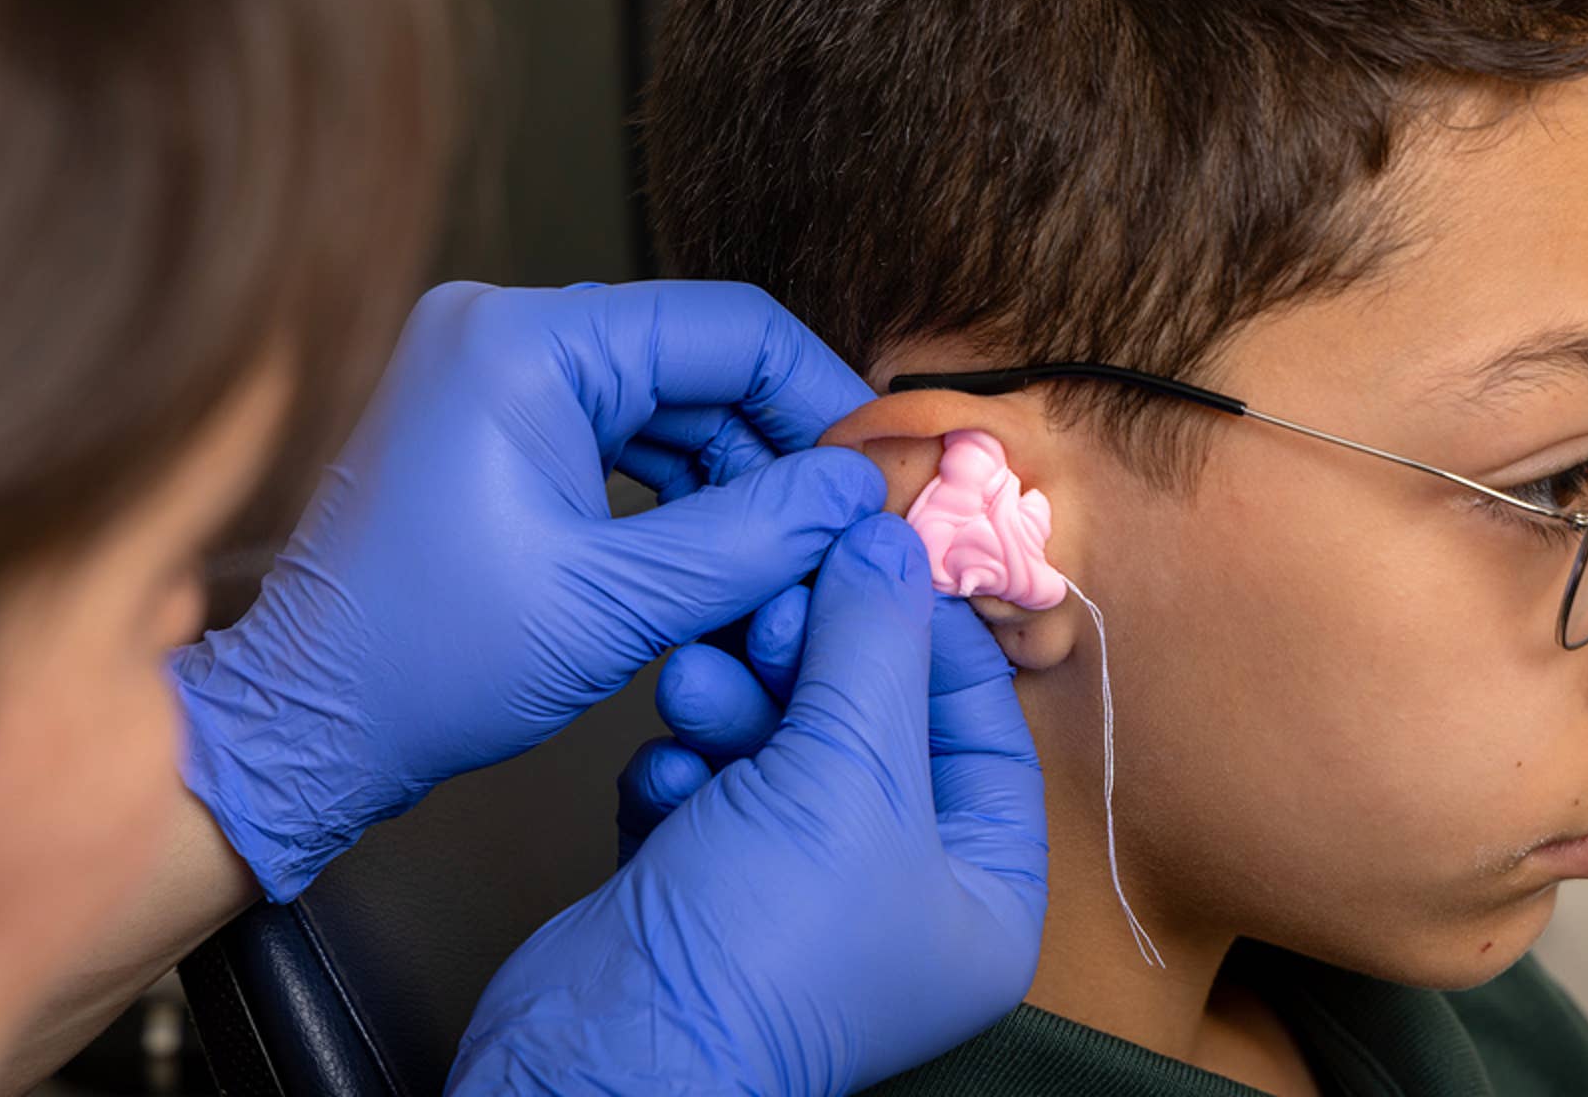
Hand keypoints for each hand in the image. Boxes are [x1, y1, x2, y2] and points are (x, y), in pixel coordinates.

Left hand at [172, 280, 880, 899]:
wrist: (307, 724)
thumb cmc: (426, 666)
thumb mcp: (617, 604)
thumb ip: (756, 536)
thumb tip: (860, 493)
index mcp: (522, 343)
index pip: (728, 328)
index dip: (823, 399)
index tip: (880, 472)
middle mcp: (504, 330)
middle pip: (702, 361)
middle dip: (782, 448)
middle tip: (847, 527)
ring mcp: (494, 374)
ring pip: (670, 403)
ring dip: (738, 477)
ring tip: (791, 555)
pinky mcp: (497, 424)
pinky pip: (624, 435)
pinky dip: (682, 492)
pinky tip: (727, 552)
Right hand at [447, 516, 1048, 1094]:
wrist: (607, 1052)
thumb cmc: (764, 947)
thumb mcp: (848, 770)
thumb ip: (874, 641)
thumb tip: (889, 540)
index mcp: (978, 892)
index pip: (980, 727)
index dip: (927, 636)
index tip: (871, 561)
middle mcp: (896, 896)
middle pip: (870, 727)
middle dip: (809, 665)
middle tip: (769, 617)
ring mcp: (795, 893)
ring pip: (778, 748)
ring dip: (733, 705)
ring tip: (695, 689)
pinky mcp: (704, 889)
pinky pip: (708, 787)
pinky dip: (685, 767)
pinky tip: (667, 777)